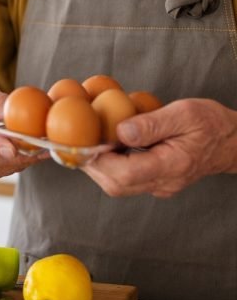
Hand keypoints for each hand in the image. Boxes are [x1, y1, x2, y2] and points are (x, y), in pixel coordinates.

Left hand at [83, 98, 236, 197]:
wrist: (233, 141)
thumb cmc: (211, 124)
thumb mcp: (184, 114)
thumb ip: (152, 124)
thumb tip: (120, 131)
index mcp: (172, 165)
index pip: (126, 174)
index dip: (99, 160)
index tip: (85, 142)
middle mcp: (164, 182)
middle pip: (117, 185)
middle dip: (92, 165)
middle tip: (79, 141)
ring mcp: (160, 185)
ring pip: (118, 185)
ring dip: (98, 165)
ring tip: (89, 141)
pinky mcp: (157, 181)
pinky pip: (126, 179)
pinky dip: (110, 164)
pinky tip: (105, 144)